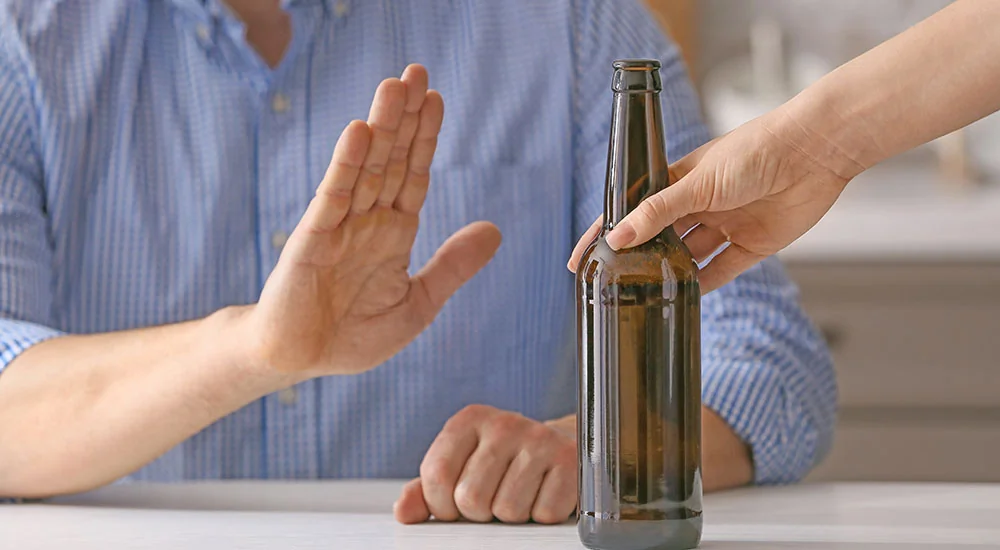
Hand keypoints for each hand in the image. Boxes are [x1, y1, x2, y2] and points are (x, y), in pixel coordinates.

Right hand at [246, 65, 500, 377]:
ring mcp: (341, 224)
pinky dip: (347, 164)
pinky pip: (334, 195)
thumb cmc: (354, 336)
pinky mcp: (313, 237)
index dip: (425, 138)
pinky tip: (360, 132)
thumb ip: (453, 266)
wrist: (302, 360)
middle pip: (392, 158)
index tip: (437, 99)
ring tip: (395, 86)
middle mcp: (369, 220)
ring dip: (381, 126)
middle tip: (417, 71)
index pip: (415, 175)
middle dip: (405, 117)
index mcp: (394, 233)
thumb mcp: (419, 302)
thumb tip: (494, 231)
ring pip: (366, 167)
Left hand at [393, 405, 576, 524]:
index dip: (442, 505)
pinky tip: (543, 494)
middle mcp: (505, 423)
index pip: (437, 475)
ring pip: (508, 510)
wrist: (558, 448)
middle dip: (479, 513)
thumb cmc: (501, 464)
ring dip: (511, 517)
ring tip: (519, 495)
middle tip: (493, 499)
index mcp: (469, 420)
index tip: (456, 505)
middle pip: (471, 498)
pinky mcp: (569, 461)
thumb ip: (426, 489)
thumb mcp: (459, 469)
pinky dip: (541, 516)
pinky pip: (544, 513)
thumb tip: (403, 511)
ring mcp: (540, 440)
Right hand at [567, 110, 852, 292]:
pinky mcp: (753, 244)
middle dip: (637, 259)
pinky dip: (704, 284)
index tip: (581, 259)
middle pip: (658, 238)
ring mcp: (725, 224)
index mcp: (679, 180)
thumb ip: (658, 212)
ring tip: (643, 295)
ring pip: (688, 256)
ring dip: (669, 273)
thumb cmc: (755, 151)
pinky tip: (684, 299)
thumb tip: (618, 238)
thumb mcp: (697, 182)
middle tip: (611, 284)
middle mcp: (700, 203)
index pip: (632, 209)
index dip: (607, 232)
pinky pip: (721, 270)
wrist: (814, 152)